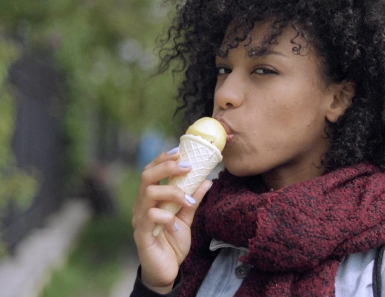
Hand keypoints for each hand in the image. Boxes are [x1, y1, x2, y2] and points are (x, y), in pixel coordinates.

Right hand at [132, 149, 211, 292]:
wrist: (167, 270)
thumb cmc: (173, 242)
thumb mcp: (187, 218)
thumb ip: (194, 200)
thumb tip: (207, 180)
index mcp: (151, 199)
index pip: (151, 171)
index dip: (163, 159)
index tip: (180, 151)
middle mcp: (142, 206)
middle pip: (147, 176)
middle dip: (167, 167)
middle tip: (187, 166)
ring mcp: (140, 219)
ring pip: (150, 193)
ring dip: (173, 193)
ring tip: (188, 201)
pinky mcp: (142, 234)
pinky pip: (151, 217)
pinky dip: (167, 217)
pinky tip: (177, 225)